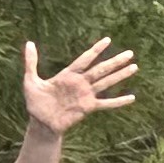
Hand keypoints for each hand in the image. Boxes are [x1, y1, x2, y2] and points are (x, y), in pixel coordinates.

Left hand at [21, 36, 138, 135]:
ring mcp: (86, 94)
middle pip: (101, 68)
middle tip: (130, 53)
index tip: (108, 40)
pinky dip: (119, 101)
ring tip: (134, 67)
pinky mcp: (88, 107)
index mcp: (68, 74)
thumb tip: (29, 43)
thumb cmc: (36, 102)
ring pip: (107, 82)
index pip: (85, 58)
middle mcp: (80, 83)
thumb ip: (31, 62)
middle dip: (115, 61)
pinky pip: (106, 104)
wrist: (41, 122)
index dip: (96, 49)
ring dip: (120, 75)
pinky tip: (131, 98)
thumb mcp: (31, 80)